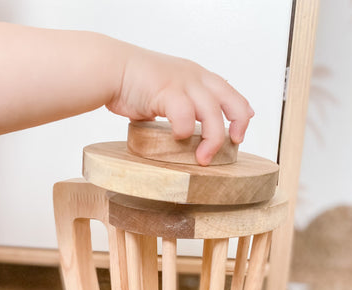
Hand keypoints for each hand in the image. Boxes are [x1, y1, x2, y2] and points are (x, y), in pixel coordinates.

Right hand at [107, 47, 254, 165]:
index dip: (240, 112)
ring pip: (211, 112)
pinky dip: (184, 130)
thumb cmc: (132, 84)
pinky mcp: (166, 91)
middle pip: (230, 100)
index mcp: (196, 76)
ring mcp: (182, 83)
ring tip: (203, 157)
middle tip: (234, 144)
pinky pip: (184, 115)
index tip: (240, 131)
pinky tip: (177, 138)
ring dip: (212, 138)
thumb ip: (176, 108)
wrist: (110, 69)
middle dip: (237, 124)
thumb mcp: (164, 92)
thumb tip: (180, 135)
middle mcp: (194, 77)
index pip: (229, 91)